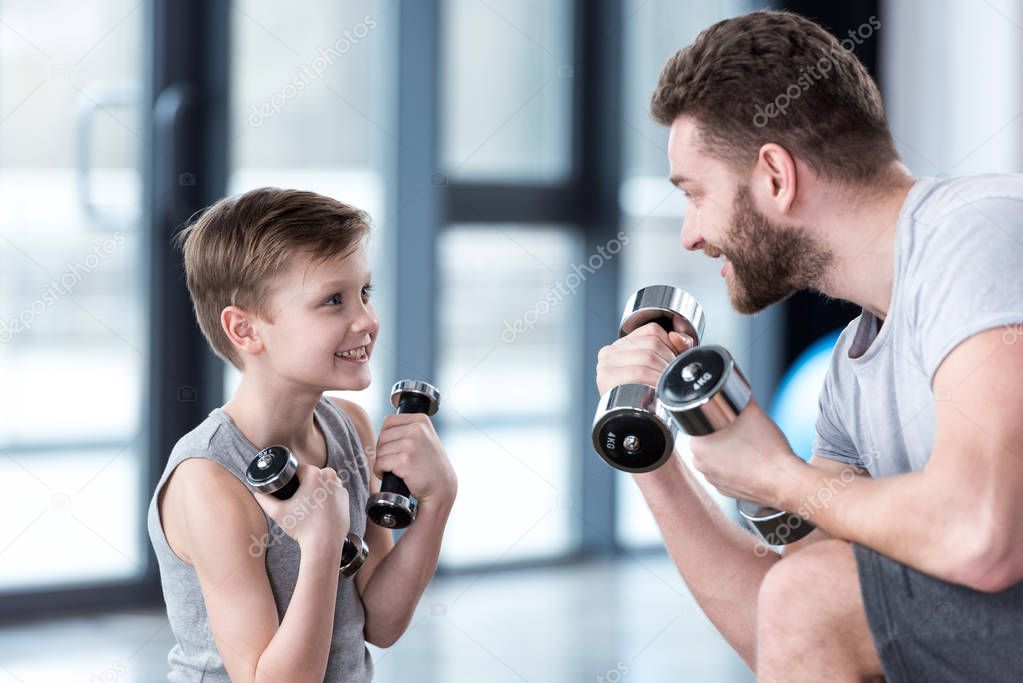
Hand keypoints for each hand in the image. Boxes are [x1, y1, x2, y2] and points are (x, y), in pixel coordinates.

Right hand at [253, 463, 350, 550]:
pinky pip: (332, 492)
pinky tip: (318, 508)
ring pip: (321, 483)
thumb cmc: (302, 527)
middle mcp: (330, 476)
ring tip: (306, 504)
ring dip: (314, 489)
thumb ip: (265, 499)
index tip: (286, 486)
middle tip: (295, 499)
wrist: (325, 544)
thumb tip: (257, 492)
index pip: (297, 468)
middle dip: (302, 483)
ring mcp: (340, 487)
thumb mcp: (278, 512)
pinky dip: (325, 497)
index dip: (289, 476)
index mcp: (314, 474)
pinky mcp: (345, 498)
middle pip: (310, 474)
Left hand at [373, 414, 456, 508]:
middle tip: (394, 461)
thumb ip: (408, 430)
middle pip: (383, 436)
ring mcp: (411, 445)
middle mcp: (417, 429)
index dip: (386, 437)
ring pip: (380, 451)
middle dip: (383, 451)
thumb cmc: (431, 465)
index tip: (394, 448)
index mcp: (421, 420)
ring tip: (395, 469)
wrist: (441, 487)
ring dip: (382, 462)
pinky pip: (380, 464)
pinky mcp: (404, 461)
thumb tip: (383, 431)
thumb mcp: (425, 438)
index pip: (389, 421)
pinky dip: (380, 472)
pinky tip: (391, 475)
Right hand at [595, 322, 693, 395]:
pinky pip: (638, 371)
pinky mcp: (607, 377)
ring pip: (648, 356)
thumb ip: (676, 346)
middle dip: (669, 361)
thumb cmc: (644, 396)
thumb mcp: (660, 366)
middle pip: (652, 343)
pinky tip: (656, 389)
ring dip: (663, 371)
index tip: (671, 362)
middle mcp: (610, 351)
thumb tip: (677, 335)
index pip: (652, 330)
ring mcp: (606, 363)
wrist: (632, 426)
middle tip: (670, 377)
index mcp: (621, 345)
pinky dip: (653, 379)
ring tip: (665, 384)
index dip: (670, 344)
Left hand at [688, 397, 802, 507]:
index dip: (712, 417)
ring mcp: (713, 480)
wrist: (785, 481)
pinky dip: (734, 466)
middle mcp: (701, 465)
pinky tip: (749, 460)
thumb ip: (740, 397)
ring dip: (726, 450)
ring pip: (716, 456)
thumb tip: (738, 386)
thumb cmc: (768, 451)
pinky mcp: (726, 491)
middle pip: (706, 440)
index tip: (726, 417)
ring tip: (746, 445)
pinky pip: (725, 472)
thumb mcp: (753, 412)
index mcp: (698, 446)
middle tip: (739, 429)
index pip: (696, 423)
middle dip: (719, 433)